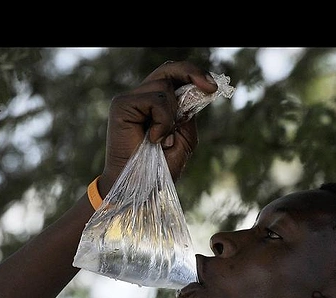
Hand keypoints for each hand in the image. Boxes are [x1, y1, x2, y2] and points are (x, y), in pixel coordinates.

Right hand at [99, 60, 217, 196]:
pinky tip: (154, 139)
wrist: (138, 189)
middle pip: (168, 69)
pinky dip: (163, 120)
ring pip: (164, 86)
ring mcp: (130, 100)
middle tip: (210, 88)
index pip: (173, 77)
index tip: (213, 88)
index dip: (193, 75)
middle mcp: (141, 98)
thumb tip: (195, 91)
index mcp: (154, 105)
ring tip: (163, 139)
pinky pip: (156, 99)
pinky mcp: (122, 105)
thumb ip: (188, 115)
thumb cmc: (158, 170)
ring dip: (172, 114)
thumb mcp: (184, 140)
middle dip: (192, 73)